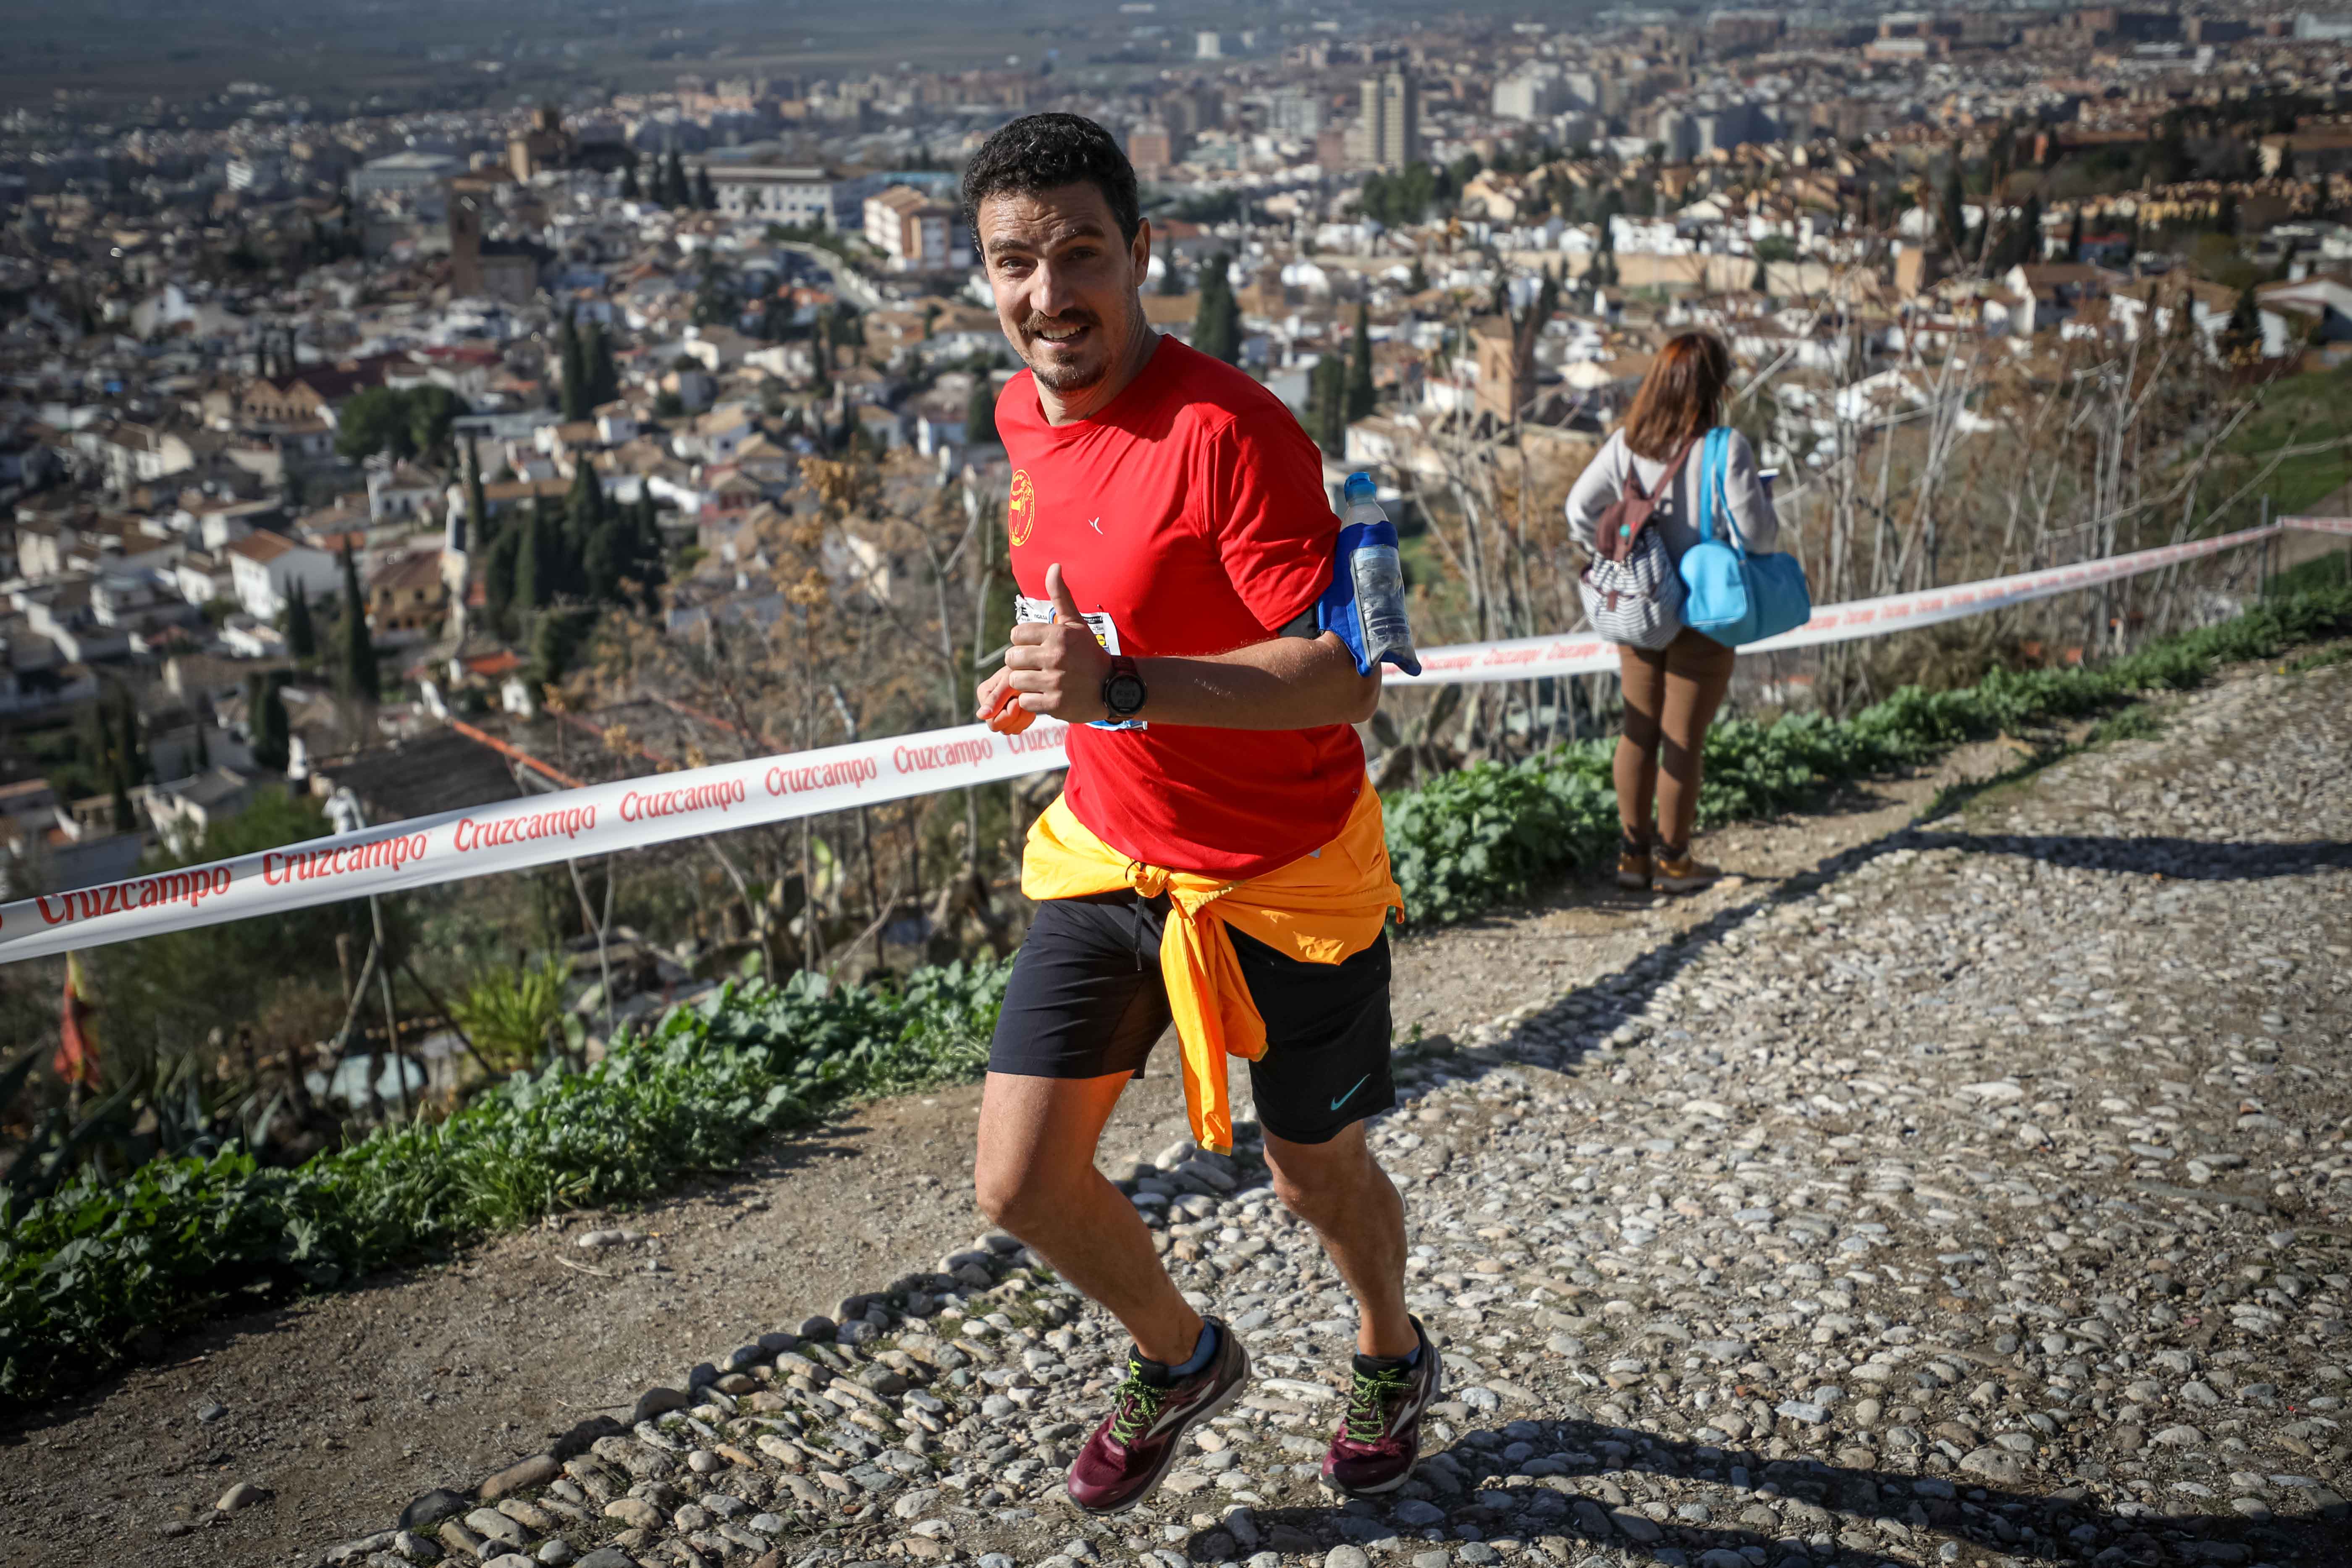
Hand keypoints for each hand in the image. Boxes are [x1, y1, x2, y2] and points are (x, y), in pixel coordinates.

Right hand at [975, 668, 1032, 733]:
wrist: (1034, 670)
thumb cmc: (1022, 670)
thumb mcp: (1009, 681)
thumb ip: (996, 698)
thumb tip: (981, 715)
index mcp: (984, 694)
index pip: (993, 721)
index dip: (1008, 715)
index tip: (1017, 701)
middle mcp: (990, 705)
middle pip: (1002, 728)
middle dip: (1016, 717)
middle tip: (1022, 701)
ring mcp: (1001, 711)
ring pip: (1012, 729)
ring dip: (1023, 718)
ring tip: (1026, 701)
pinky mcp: (1012, 715)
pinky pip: (1019, 727)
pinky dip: (1027, 718)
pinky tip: (1029, 706)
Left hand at [1004, 563, 1109, 722]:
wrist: (1113, 687)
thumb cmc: (1090, 654)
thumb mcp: (1077, 624)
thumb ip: (1061, 596)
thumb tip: (1054, 566)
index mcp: (1059, 635)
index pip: (1017, 634)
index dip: (1023, 641)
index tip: (1037, 647)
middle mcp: (1056, 656)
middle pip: (1012, 658)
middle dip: (1020, 662)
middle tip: (1035, 665)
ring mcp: (1055, 682)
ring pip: (1016, 680)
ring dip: (1025, 682)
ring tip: (1040, 680)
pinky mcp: (1054, 704)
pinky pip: (1025, 701)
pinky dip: (1032, 700)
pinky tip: (1046, 695)